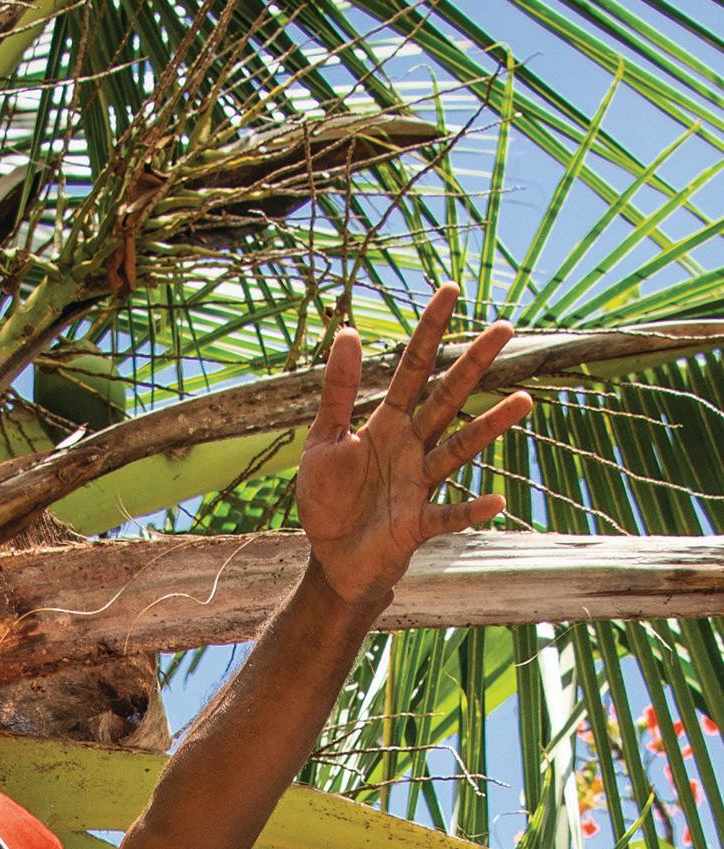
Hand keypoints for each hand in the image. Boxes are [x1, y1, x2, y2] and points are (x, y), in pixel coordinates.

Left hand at [295, 282, 533, 609]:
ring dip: (489, 428)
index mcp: (387, 425)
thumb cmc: (329, 499)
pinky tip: (497, 501)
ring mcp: (420, 484)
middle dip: (473, 365)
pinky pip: (449, 514)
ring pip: (459, 449)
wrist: (333, 558)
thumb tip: (348, 332)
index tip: (450, 290)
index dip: (428, 331)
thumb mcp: (324, 441)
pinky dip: (471, 510)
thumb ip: (338, 393)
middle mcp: (412, 448)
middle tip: (505, 328)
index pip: (412, 369)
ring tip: (524, 402)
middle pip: (447, 398)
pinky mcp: (417, 523)